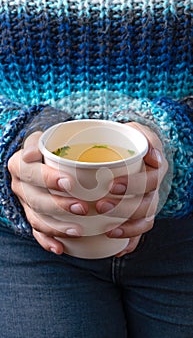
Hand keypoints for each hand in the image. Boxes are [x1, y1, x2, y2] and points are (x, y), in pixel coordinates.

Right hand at [8, 131, 88, 254]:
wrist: (42, 162)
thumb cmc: (48, 148)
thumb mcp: (44, 139)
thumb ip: (38, 142)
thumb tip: (30, 154)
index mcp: (19, 165)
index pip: (30, 172)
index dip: (47, 179)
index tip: (69, 183)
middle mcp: (20, 186)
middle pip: (35, 199)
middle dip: (58, 206)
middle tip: (82, 208)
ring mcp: (25, 204)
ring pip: (37, 219)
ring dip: (57, 227)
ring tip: (78, 231)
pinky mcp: (32, 217)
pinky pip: (37, 233)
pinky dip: (48, 241)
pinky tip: (60, 248)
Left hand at [95, 122, 167, 255]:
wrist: (128, 150)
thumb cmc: (129, 140)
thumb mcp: (136, 132)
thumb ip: (144, 138)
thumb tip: (152, 155)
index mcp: (155, 169)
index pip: (150, 181)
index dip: (133, 186)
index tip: (111, 185)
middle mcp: (154, 189)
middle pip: (146, 204)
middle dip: (124, 208)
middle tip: (100, 206)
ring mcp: (147, 203)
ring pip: (144, 221)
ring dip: (128, 228)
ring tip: (109, 231)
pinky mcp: (139, 215)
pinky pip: (139, 233)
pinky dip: (130, 242)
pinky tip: (118, 248)